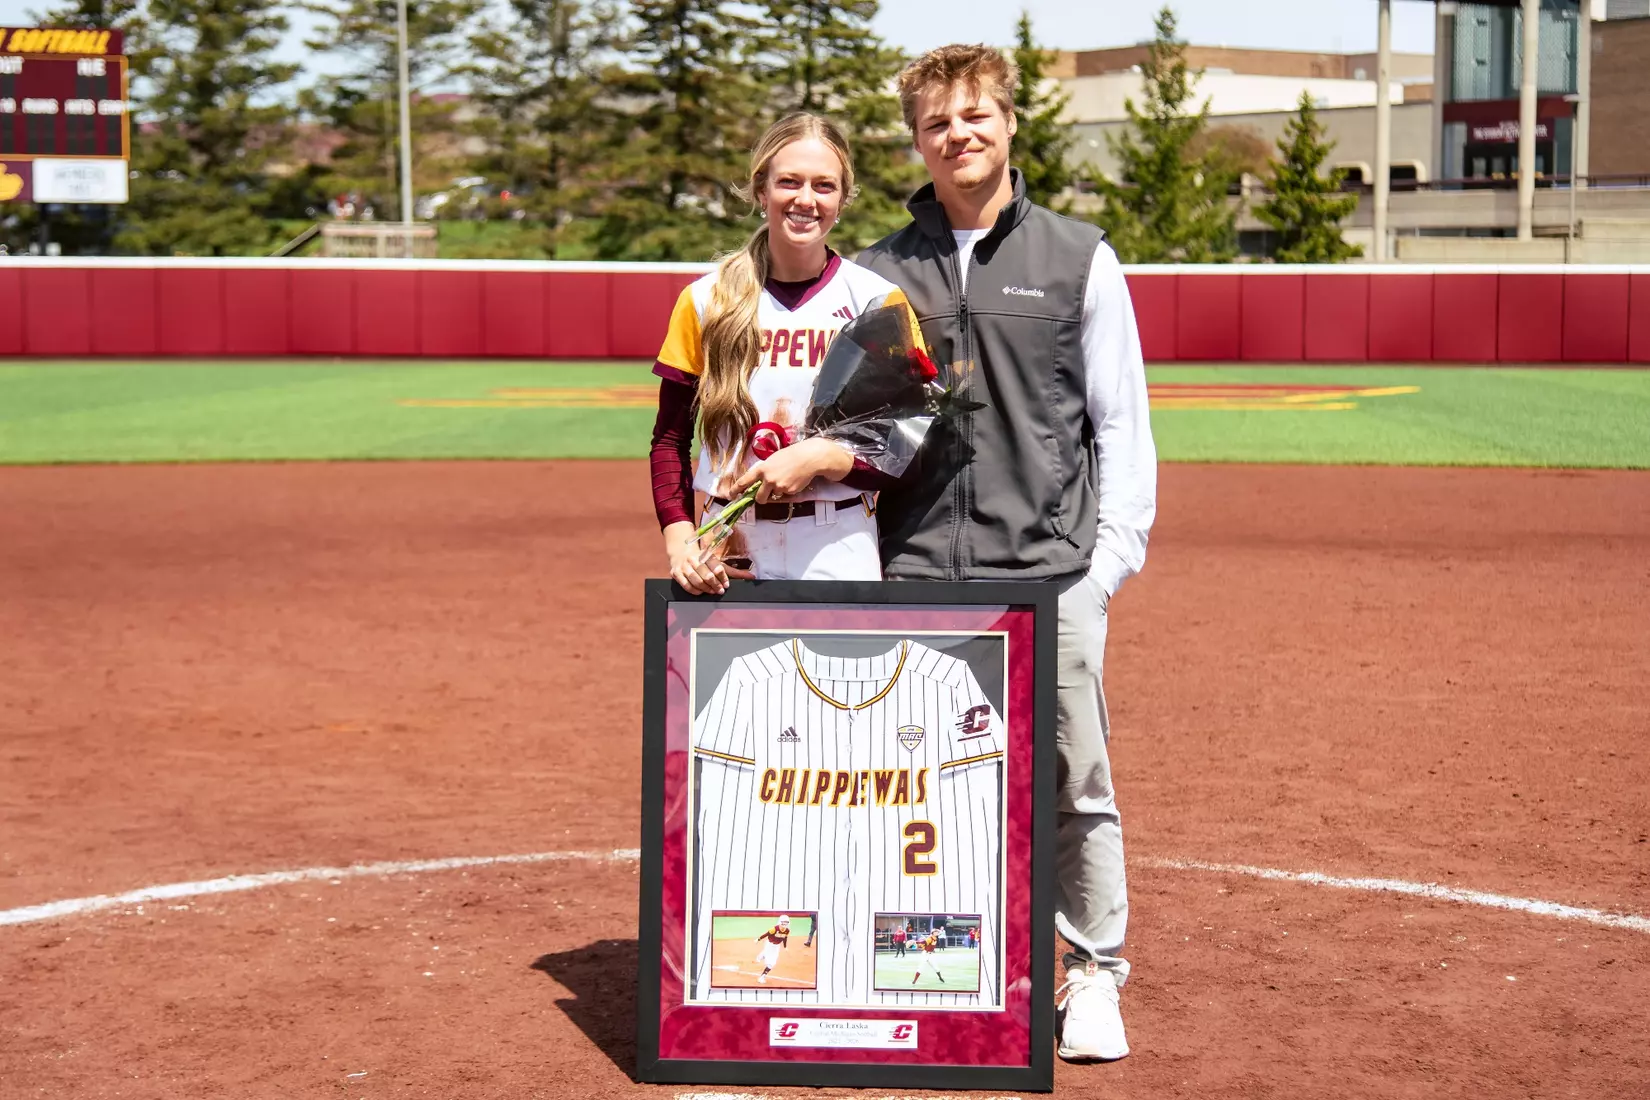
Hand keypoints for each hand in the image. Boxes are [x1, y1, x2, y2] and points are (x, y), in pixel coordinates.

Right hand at [664, 521, 751, 594]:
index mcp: (705, 554)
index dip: (722, 577)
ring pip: (696, 580)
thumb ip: (733, 571)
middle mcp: (694, 559)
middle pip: (706, 574)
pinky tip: (700, 592)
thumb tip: (751, 577)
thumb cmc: (702, 560)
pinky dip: (694, 591)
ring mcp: (684, 566)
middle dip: (715, 584)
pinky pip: (686, 585)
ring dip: (705, 588)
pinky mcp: (676, 573)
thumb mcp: (717, 562)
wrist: (681, 552)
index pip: (716, 566)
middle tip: (720, 590)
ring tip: (712, 592)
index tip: (726, 585)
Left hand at [732, 438, 853, 503]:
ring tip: (785, 480)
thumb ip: (764, 471)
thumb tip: (759, 482)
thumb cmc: (791, 455)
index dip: (736, 490)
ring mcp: (779, 486)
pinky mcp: (789, 491)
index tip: (731, 495)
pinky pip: (785, 495)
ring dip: (777, 492)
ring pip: (773, 496)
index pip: (744, 481)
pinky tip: (793, 480)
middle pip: (759, 498)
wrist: (808, 458)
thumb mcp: (773, 460)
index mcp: (762, 469)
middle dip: (760, 499)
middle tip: (764, 496)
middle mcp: (768, 479)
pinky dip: (788, 490)